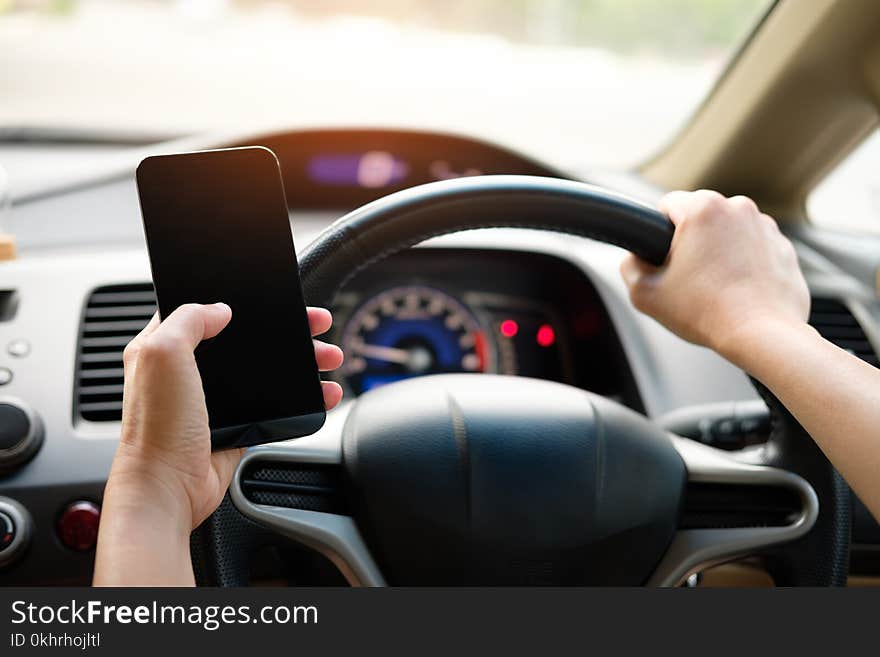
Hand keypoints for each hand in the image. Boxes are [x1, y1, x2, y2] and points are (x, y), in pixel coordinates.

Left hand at [94, 303, 342, 584]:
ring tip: (329, 358)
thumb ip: (188, 319)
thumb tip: (220, 308)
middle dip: (287, 331)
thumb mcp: (161, 355)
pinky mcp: (236, 425)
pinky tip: (322, 393)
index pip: (205, 309)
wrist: (167, 488)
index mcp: (163, 347)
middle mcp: (189, 371)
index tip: (273, 296)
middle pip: (248, 339)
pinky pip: (276, 405)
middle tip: (316, 325)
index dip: (240, 299)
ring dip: (301, 363)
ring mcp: (214, 399)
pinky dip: (302, 398)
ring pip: (267, 371)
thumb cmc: (155, 428)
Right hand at [620, 190, 809, 366]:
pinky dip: (745, 265)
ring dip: (719, 252)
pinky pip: (754, 249)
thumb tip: (636, 258)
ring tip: (715, 288)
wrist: (761, 336)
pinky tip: (737, 291)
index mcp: (703, 208)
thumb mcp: (644, 293)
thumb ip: (630, 265)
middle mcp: (739, 208)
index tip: (663, 258)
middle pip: (700, 218)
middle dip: (691, 242)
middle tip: (687, 278)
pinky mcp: (784, 248)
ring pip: (729, 233)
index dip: (658, 233)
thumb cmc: (706, 313)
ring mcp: (766, 227)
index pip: (667, 205)